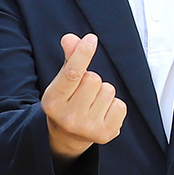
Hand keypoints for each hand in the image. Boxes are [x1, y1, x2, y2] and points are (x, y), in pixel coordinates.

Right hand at [43, 33, 125, 162]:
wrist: (69, 136)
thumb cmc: (66, 101)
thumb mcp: (61, 82)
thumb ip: (68, 59)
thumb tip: (70, 38)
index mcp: (53, 102)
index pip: (71, 74)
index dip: (82, 54)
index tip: (91, 38)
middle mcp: (69, 118)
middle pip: (93, 79)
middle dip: (91, 79)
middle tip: (83, 92)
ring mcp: (88, 128)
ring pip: (108, 90)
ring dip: (103, 92)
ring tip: (92, 104)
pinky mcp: (106, 134)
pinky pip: (120, 105)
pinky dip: (114, 105)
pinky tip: (102, 113)